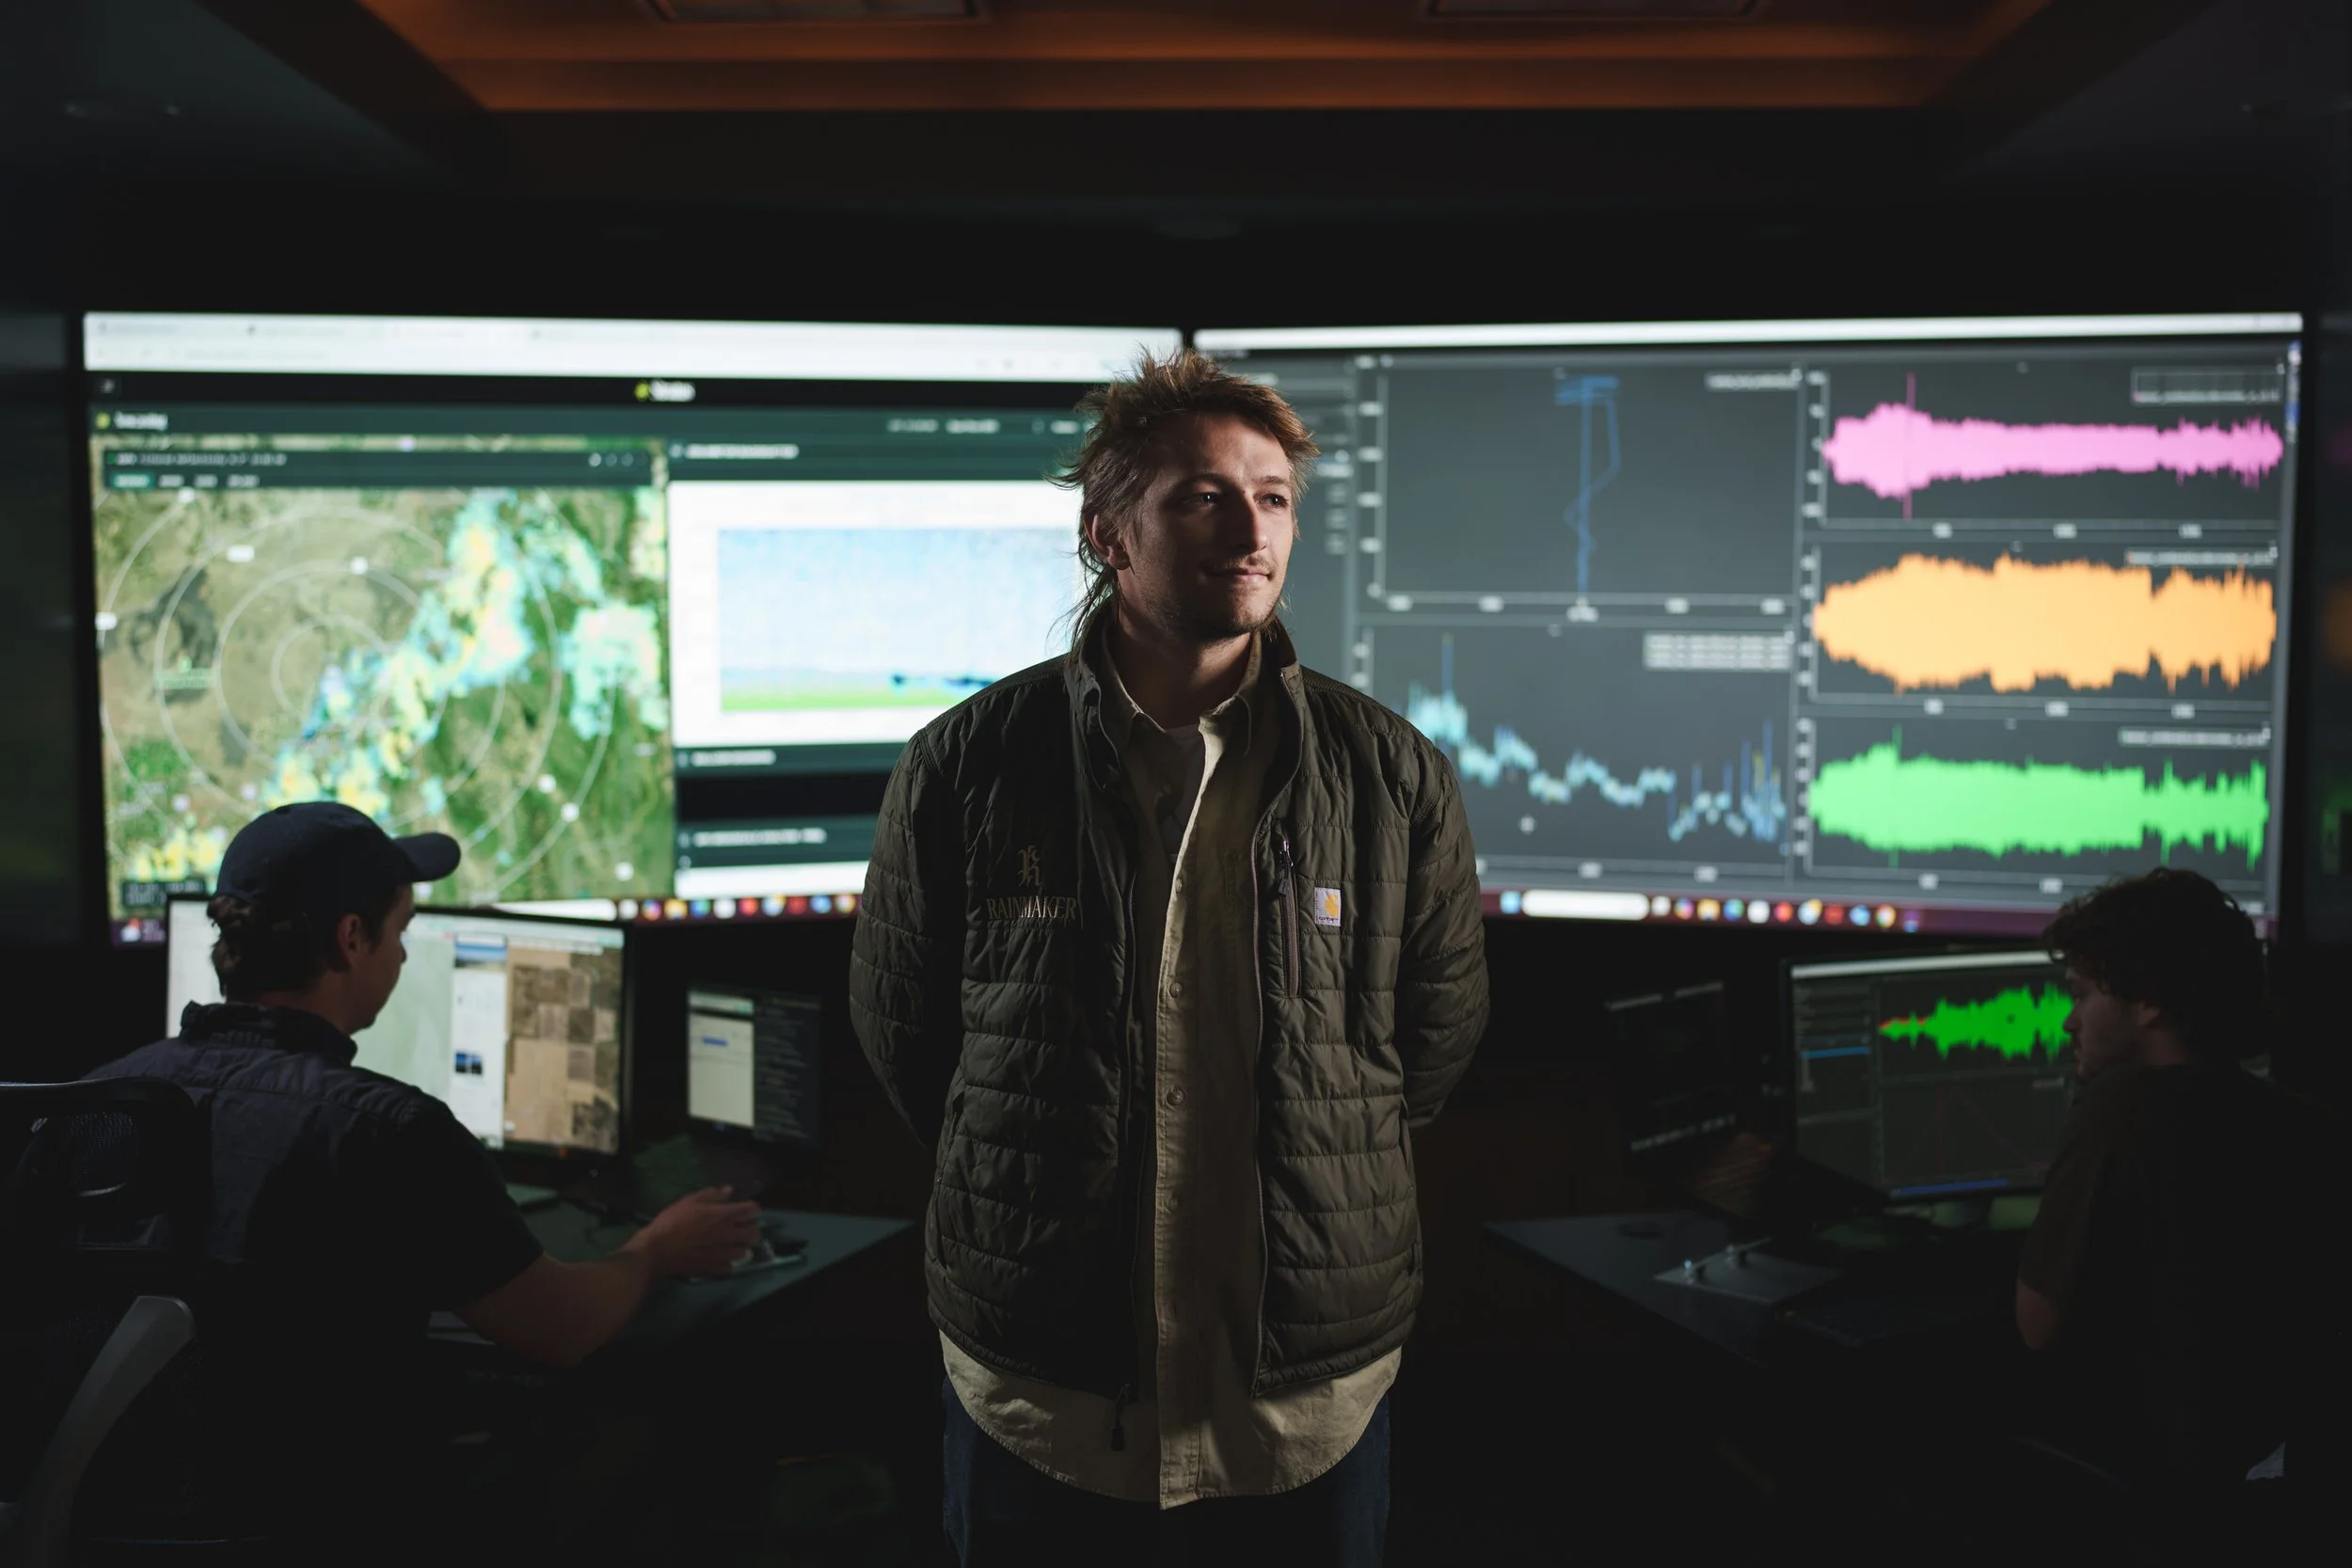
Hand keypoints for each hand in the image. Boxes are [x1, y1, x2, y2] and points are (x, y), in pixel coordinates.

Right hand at [623, 1186, 760, 1277]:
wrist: (657, 1250)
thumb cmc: (672, 1221)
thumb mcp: (689, 1201)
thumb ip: (712, 1195)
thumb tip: (729, 1191)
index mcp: (724, 1215)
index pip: (752, 1210)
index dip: (751, 1209)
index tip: (744, 1210)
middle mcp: (728, 1235)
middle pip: (754, 1234)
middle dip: (750, 1230)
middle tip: (740, 1228)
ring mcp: (722, 1254)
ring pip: (743, 1252)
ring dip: (739, 1247)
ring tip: (729, 1244)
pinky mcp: (713, 1268)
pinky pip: (729, 1268)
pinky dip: (727, 1263)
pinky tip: (718, 1258)